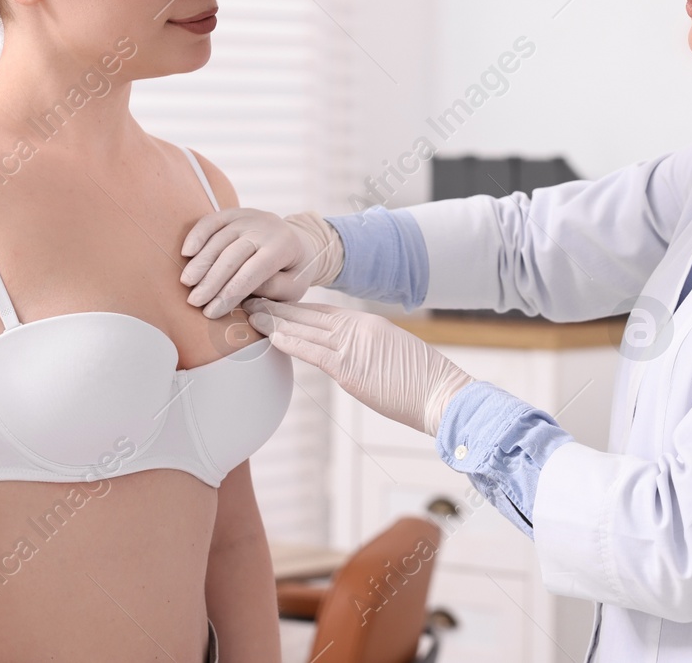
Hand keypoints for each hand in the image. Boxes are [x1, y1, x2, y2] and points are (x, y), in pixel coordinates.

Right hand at [181, 209, 342, 318]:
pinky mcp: (235, 213)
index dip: (230, 293)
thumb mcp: (294, 288)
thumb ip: (272, 290)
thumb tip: (243, 294)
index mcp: (283, 247)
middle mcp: (265, 228)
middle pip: (232, 255)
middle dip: (211, 280)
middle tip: (194, 301)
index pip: (253, 272)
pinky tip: (186, 252)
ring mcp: (249, 217)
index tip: (211, 312)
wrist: (301, 242)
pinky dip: (197, 235)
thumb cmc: (294, 271)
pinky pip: (212, 221)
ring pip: (219, 239)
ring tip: (186, 283)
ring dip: (201, 262)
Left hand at [240, 298, 472, 434]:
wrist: (442, 394)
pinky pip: (313, 351)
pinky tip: (271, 337)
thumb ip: (365, 351)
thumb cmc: (423, 382)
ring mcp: (353, 346)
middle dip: (277, 307)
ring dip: (274, 321)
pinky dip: (290, 342)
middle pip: (307, 314)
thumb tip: (347, 359)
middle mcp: (357, 328)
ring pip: (304, 328)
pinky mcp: (351, 368)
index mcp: (366, 324)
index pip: (321, 312)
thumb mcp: (391, 355)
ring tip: (249, 313)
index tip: (272, 302)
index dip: (294, 308)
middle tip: (249, 298)